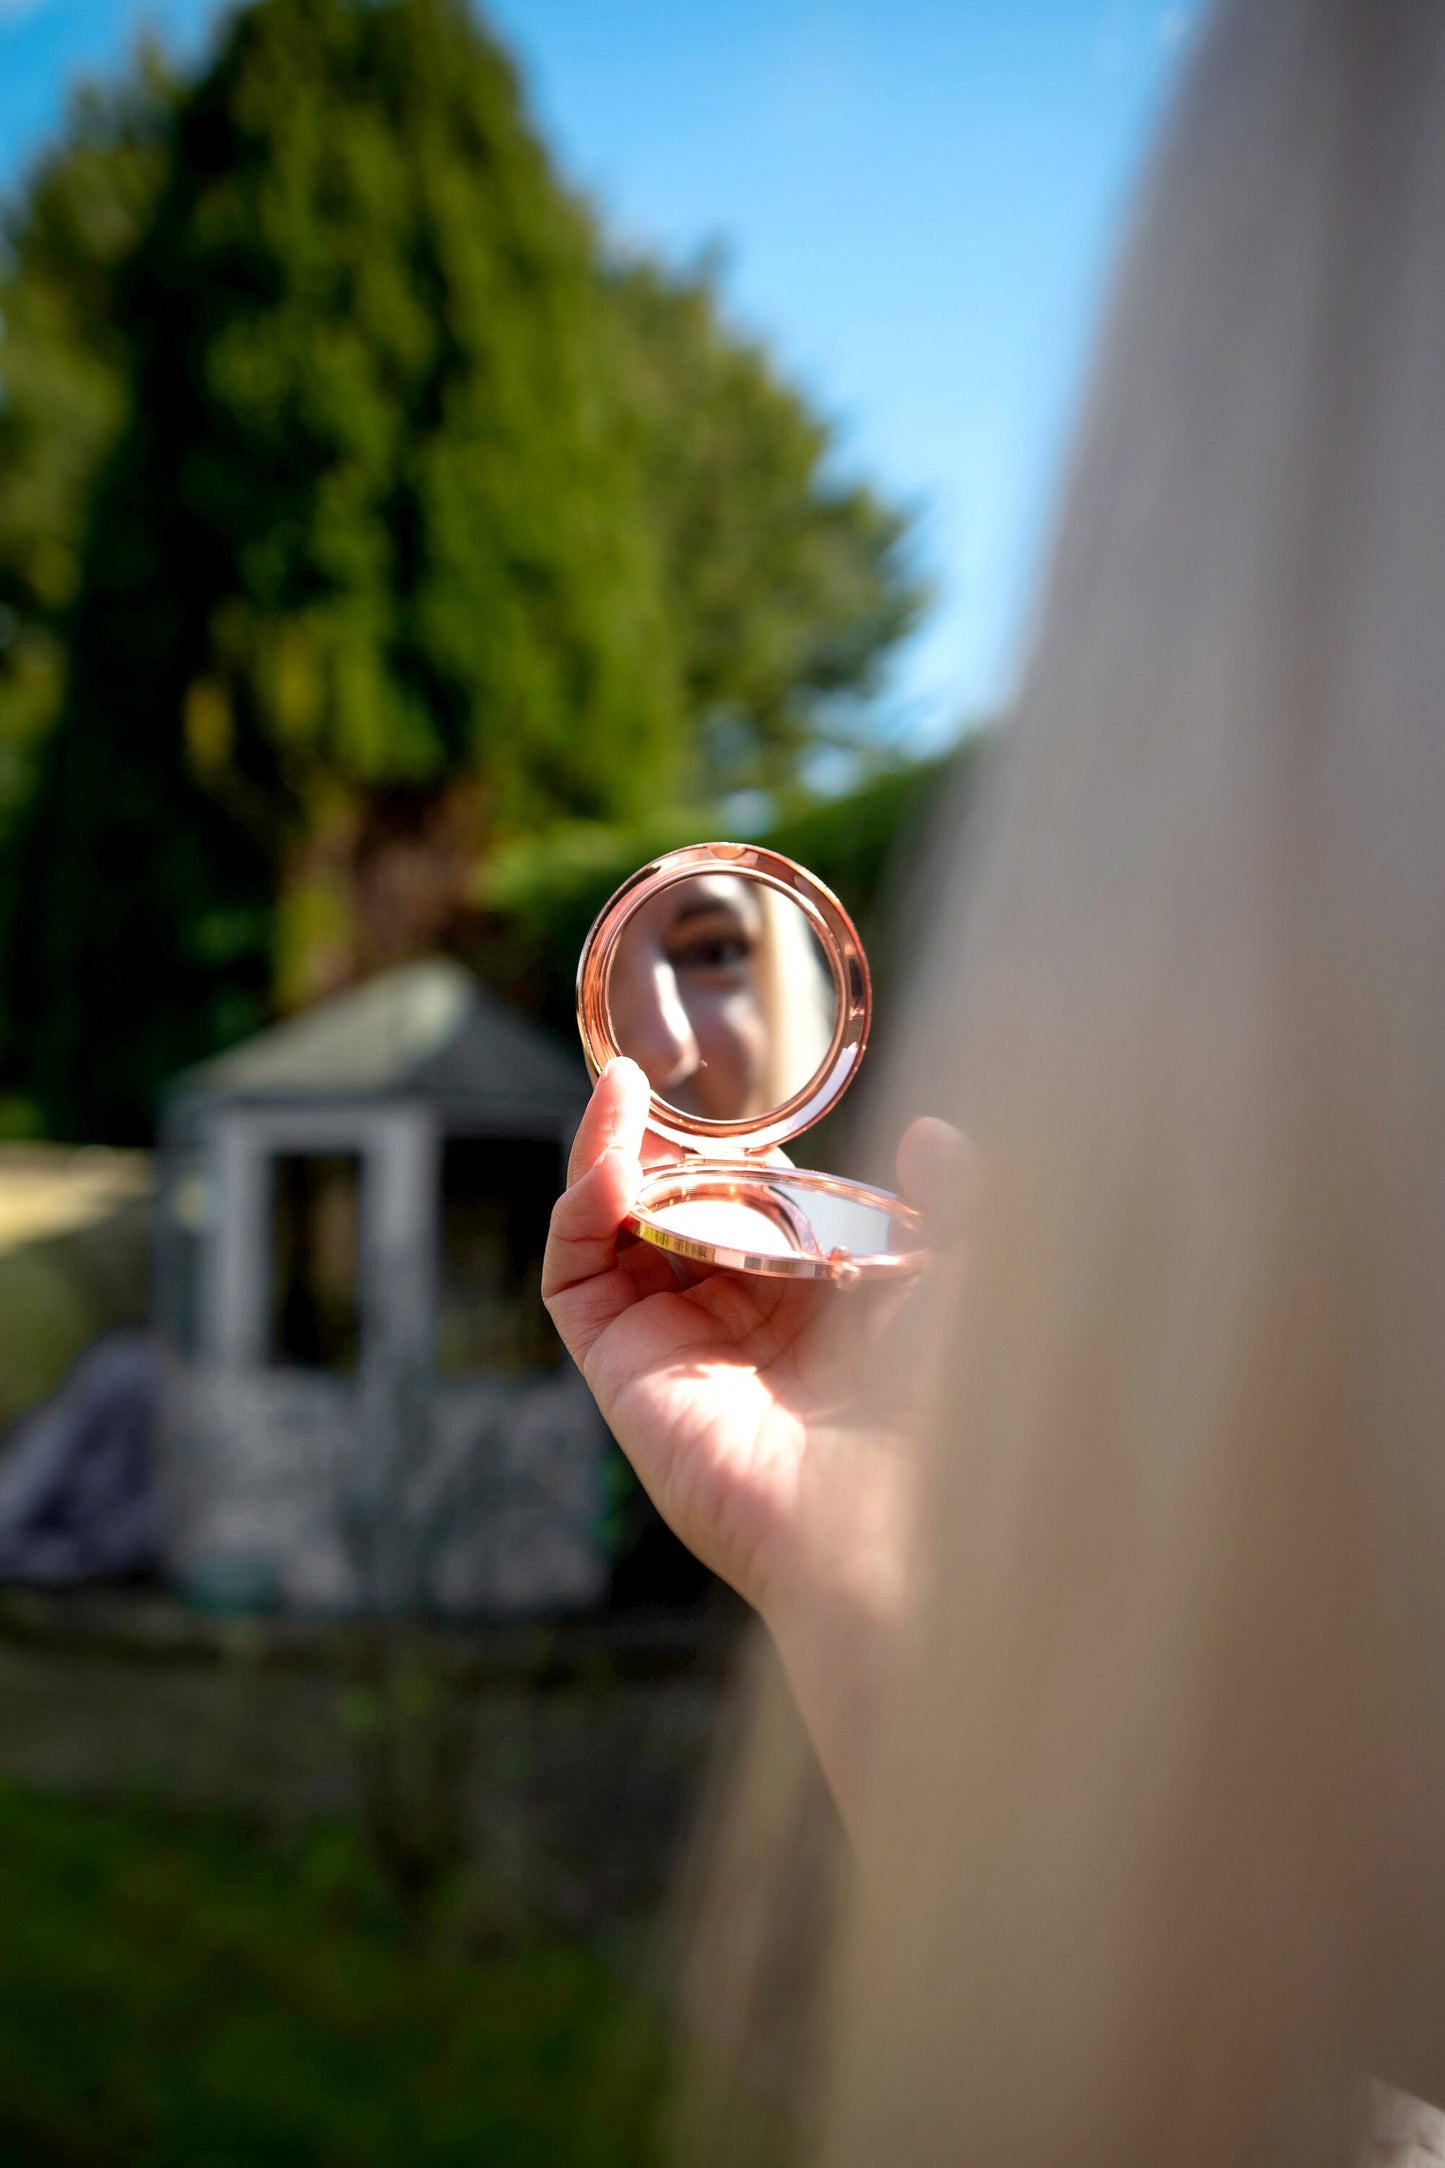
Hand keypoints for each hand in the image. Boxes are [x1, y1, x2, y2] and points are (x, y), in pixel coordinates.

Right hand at [542, 1057, 960, 1816]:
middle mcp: (737, 1329)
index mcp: (814, 1311)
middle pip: (670, 1214)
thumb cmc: (942, 1414)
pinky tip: (613, 1157)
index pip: (749, 1209)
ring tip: (622, 1092)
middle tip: (656, 1078)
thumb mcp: (960, 1282)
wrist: (894, 1523)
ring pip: (613, 1234)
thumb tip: (933, 1133)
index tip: (736, 1096)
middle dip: (659, 1144)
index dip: (734, 1150)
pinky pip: (576, 1276)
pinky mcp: (622, 1373)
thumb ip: (951, 1203)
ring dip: (607, 1157)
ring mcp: (674, 1349)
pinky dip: (582, 1206)